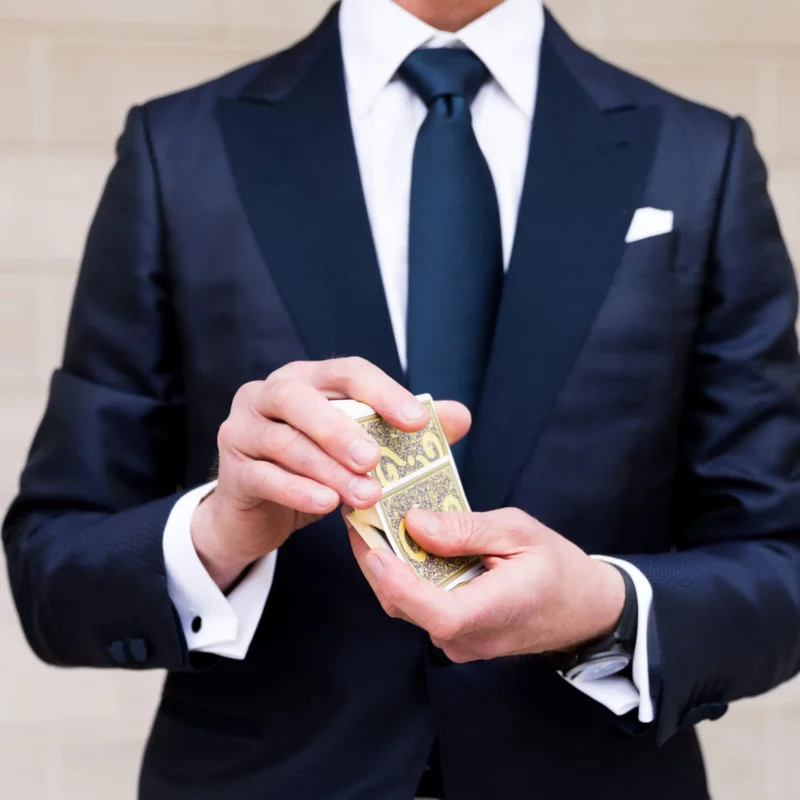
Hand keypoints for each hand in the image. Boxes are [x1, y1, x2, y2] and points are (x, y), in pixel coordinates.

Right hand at [191, 357, 471, 590]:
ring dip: (328, 469)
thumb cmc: (314, 470)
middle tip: (375, 459)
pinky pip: (265, 477)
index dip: (382, 392)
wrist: (257, 513)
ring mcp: (243, 431)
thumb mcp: (359, 450)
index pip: (345, 372)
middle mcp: (267, 396)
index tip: (417, 421)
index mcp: (305, 380)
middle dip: (340, 428)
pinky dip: (298, 491)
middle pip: (298, 398)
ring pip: (284, 443)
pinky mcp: (233, 472)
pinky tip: (326, 504)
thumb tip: (459, 415)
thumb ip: (404, 431)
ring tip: (366, 495)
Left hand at [346, 507, 624, 662]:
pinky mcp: (454, 635)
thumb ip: (467, 530)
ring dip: (384, 566)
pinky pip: (418, 606)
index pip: (438, 613)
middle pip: (407, 606)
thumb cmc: (557, 568)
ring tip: (371, 522)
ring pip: (406, 606)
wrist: (582, 609)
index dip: (401, 584)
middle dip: (375, 561)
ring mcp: (460, 642)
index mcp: (496, 612)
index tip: (375, 548)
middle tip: (357, 515)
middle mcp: (470, 637)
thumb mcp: (520, 532)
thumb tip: (416, 524)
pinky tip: (397, 543)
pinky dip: (402, 575)